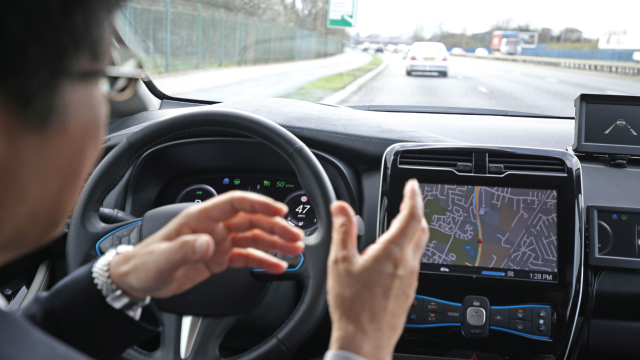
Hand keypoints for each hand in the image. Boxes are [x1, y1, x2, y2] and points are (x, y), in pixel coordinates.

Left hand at [109, 191, 304, 299]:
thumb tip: (207, 243)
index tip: (279, 211)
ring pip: (253, 237)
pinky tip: (277, 265)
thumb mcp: (161, 258)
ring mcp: (218, 242)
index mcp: (199, 218)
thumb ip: (184, 249)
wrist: (135, 280)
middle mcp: (213, 227)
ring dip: (274, 242)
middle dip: (275, 227)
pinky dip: (263, 260)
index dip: (259, 204)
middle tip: (294, 237)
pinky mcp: (219, 258)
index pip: (235, 203)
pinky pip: (247, 256)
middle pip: (251, 220)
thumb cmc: (143, 264)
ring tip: (294, 250)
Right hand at [327, 179, 428, 359]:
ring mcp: (411, 279)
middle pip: (421, 228)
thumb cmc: (353, 307)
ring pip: (418, 246)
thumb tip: (341, 206)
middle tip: (408, 200)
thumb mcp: (340, 263)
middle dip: (416, 210)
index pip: (411, 215)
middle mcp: (408, 264)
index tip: (412, 185)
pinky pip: (413, 263)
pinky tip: (392, 256)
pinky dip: (407, 249)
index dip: (413, 196)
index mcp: (393, 252)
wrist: (365, 341)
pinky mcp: (409, 292)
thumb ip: (343, 230)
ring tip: (399, 224)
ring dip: (412, 230)